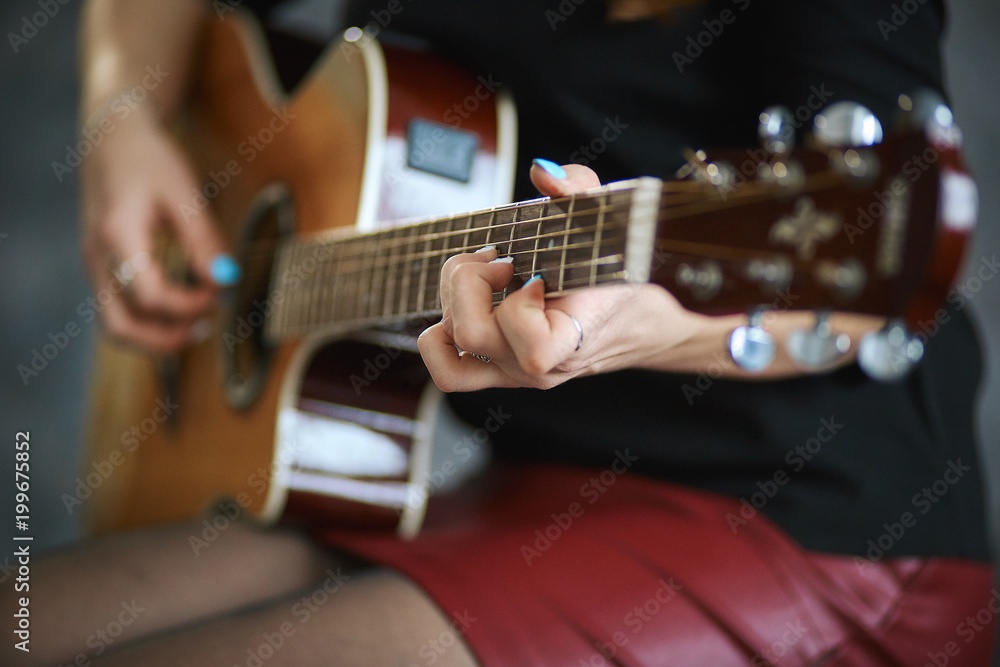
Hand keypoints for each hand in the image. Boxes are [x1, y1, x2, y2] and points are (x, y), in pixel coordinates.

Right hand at [80, 107, 231, 352]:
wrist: (111, 139)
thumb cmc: (149, 160)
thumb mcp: (185, 194)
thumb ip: (204, 241)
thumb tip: (225, 281)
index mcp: (119, 236)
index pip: (151, 296)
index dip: (189, 305)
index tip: (218, 293)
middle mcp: (98, 257)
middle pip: (119, 326)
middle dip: (163, 340)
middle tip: (203, 328)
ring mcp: (94, 265)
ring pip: (113, 325)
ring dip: (153, 337)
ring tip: (193, 326)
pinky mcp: (100, 267)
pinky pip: (116, 309)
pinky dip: (145, 321)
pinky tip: (177, 311)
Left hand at [417, 161, 707, 391]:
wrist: (631, 322)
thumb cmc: (619, 272)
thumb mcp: (609, 220)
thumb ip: (579, 190)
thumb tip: (542, 172)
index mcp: (575, 337)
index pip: (534, 350)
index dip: (520, 308)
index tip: (536, 276)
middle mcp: (541, 366)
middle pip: (472, 334)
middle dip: (472, 282)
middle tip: (501, 261)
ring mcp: (515, 373)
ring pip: (454, 344)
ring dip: (454, 296)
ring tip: (485, 274)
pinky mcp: (496, 371)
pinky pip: (447, 370)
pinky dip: (438, 338)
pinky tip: (461, 303)